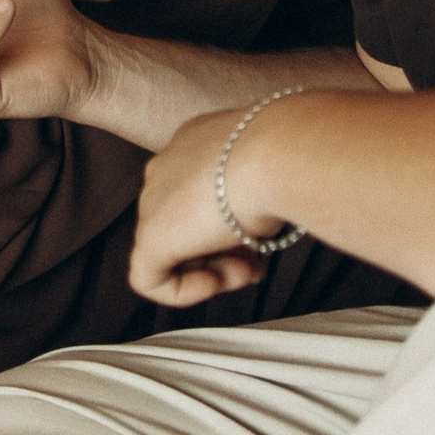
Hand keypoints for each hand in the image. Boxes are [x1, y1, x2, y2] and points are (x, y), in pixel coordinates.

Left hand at [127, 112, 274, 308]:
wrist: (274, 156)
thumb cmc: (284, 159)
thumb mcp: (272, 174)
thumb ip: (258, 194)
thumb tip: (261, 218)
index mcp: (196, 144)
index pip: (204, 194)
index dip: (233, 225)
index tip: (260, 242)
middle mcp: (169, 166)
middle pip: (188, 223)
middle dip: (224, 251)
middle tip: (254, 264)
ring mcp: (154, 200)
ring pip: (173, 250)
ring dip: (215, 269)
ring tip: (246, 271)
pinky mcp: (150, 236)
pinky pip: (149, 278)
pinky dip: (182, 291)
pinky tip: (214, 284)